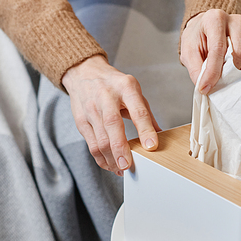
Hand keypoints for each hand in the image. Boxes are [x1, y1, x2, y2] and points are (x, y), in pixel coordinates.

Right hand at [62, 55, 159, 174]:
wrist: (84, 72)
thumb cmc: (112, 84)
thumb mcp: (133, 90)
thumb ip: (145, 112)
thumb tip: (159, 134)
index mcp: (126, 87)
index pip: (138, 110)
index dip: (145, 130)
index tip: (151, 146)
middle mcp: (106, 97)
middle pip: (113, 126)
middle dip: (121, 149)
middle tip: (129, 165)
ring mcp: (91, 109)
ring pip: (100, 139)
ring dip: (111, 158)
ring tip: (122, 168)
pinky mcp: (81, 121)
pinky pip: (91, 144)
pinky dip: (101, 158)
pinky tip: (110, 164)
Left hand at [180, 10, 240, 92]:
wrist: (205, 28)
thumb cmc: (197, 38)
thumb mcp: (188, 51)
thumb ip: (196, 69)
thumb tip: (207, 88)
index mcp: (215, 19)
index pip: (218, 48)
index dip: (213, 72)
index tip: (206, 88)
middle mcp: (235, 21)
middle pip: (239, 53)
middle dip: (228, 73)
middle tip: (216, 84)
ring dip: (239, 75)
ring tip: (225, 80)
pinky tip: (234, 76)